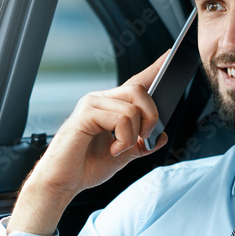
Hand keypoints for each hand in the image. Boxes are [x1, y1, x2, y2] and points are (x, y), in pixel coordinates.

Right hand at [32, 51, 170, 198]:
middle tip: (144, 138)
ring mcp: (92, 105)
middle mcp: (101, 99)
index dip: (154, 68)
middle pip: (139, 90)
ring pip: (132, 108)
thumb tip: (161, 136)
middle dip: (151, 116)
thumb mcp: (123, 156)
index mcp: (111, 106)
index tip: (171, 54)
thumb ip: (141, 145)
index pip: (136, 82)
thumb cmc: (86, 167)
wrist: (63, 182)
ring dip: (134, 135)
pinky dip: (123, 139)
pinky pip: (120, 118)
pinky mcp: (85, 115)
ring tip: (119, 149)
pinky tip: (113, 150)